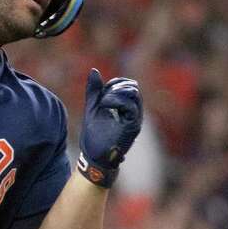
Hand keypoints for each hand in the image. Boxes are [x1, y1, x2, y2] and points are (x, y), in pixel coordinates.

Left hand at [78, 69, 142, 187]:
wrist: (94, 157)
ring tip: (103, 102)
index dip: (115, 83)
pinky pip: (130, 106)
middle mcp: (134, 113)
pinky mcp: (133, 126)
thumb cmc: (94, 136)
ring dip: (116, 92)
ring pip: (134, 93)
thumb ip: (94, 91)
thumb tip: (94, 70)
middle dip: (116, 86)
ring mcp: (135, 119)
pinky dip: (116, 101)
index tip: (102, 91)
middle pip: (133, 87)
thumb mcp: (92, 108)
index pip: (128, 85)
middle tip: (102, 97)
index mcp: (126, 108)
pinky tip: (104, 106)